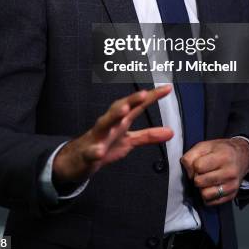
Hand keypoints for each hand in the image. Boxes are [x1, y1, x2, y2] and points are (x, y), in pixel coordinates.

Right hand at [53, 86, 172, 187]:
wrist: (78, 160)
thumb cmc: (105, 144)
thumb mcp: (129, 141)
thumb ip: (149, 135)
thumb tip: (171, 132)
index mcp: (121, 121)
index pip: (137, 106)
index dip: (152, 97)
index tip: (167, 88)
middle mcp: (109, 124)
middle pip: (119, 109)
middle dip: (130, 100)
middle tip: (143, 94)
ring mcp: (97, 137)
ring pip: (104, 123)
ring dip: (113, 115)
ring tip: (125, 110)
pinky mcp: (88, 153)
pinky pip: (91, 152)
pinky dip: (94, 151)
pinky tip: (99, 151)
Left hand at [180, 138, 248, 204]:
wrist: (242, 157)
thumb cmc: (221, 150)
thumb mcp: (205, 145)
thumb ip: (191, 155)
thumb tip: (187, 172)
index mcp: (223, 156)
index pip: (198, 166)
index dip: (194, 165)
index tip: (197, 164)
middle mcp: (229, 172)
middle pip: (200, 182)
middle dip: (197, 177)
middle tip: (201, 173)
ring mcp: (232, 186)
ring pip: (205, 194)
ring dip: (201, 188)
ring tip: (205, 181)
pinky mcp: (232, 196)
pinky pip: (211, 202)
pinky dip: (207, 196)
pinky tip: (210, 187)